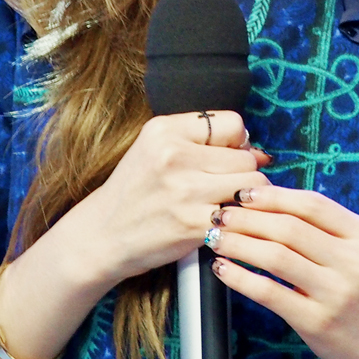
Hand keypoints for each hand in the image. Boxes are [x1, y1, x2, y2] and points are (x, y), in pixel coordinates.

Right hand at [73, 111, 271, 288]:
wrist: (102, 234)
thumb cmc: (134, 190)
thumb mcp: (154, 147)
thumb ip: (199, 139)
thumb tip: (256, 149)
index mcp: (166, 129)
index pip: (233, 123)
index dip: (238, 142)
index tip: (229, 156)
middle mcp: (175, 155)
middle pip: (245, 156)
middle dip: (245, 171)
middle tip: (229, 184)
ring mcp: (185, 191)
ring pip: (250, 185)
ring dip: (247, 197)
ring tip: (230, 202)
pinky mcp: (192, 224)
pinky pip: (239, 216)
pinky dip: (238, 220)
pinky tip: (223, 222)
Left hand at [207, 186, 358, 358]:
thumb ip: (328, 227)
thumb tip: (271, 199)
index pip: (313, 204)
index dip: (274, 195)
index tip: (244, 193)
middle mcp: (353, 262)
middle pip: (290, 228)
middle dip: (249, 217)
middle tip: (222, 214)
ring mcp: (336, 294)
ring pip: (276, 257)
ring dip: (239, 243)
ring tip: (217, 237)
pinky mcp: (317, 322)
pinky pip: (270, 293)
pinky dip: (240, 278)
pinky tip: (224, 269)